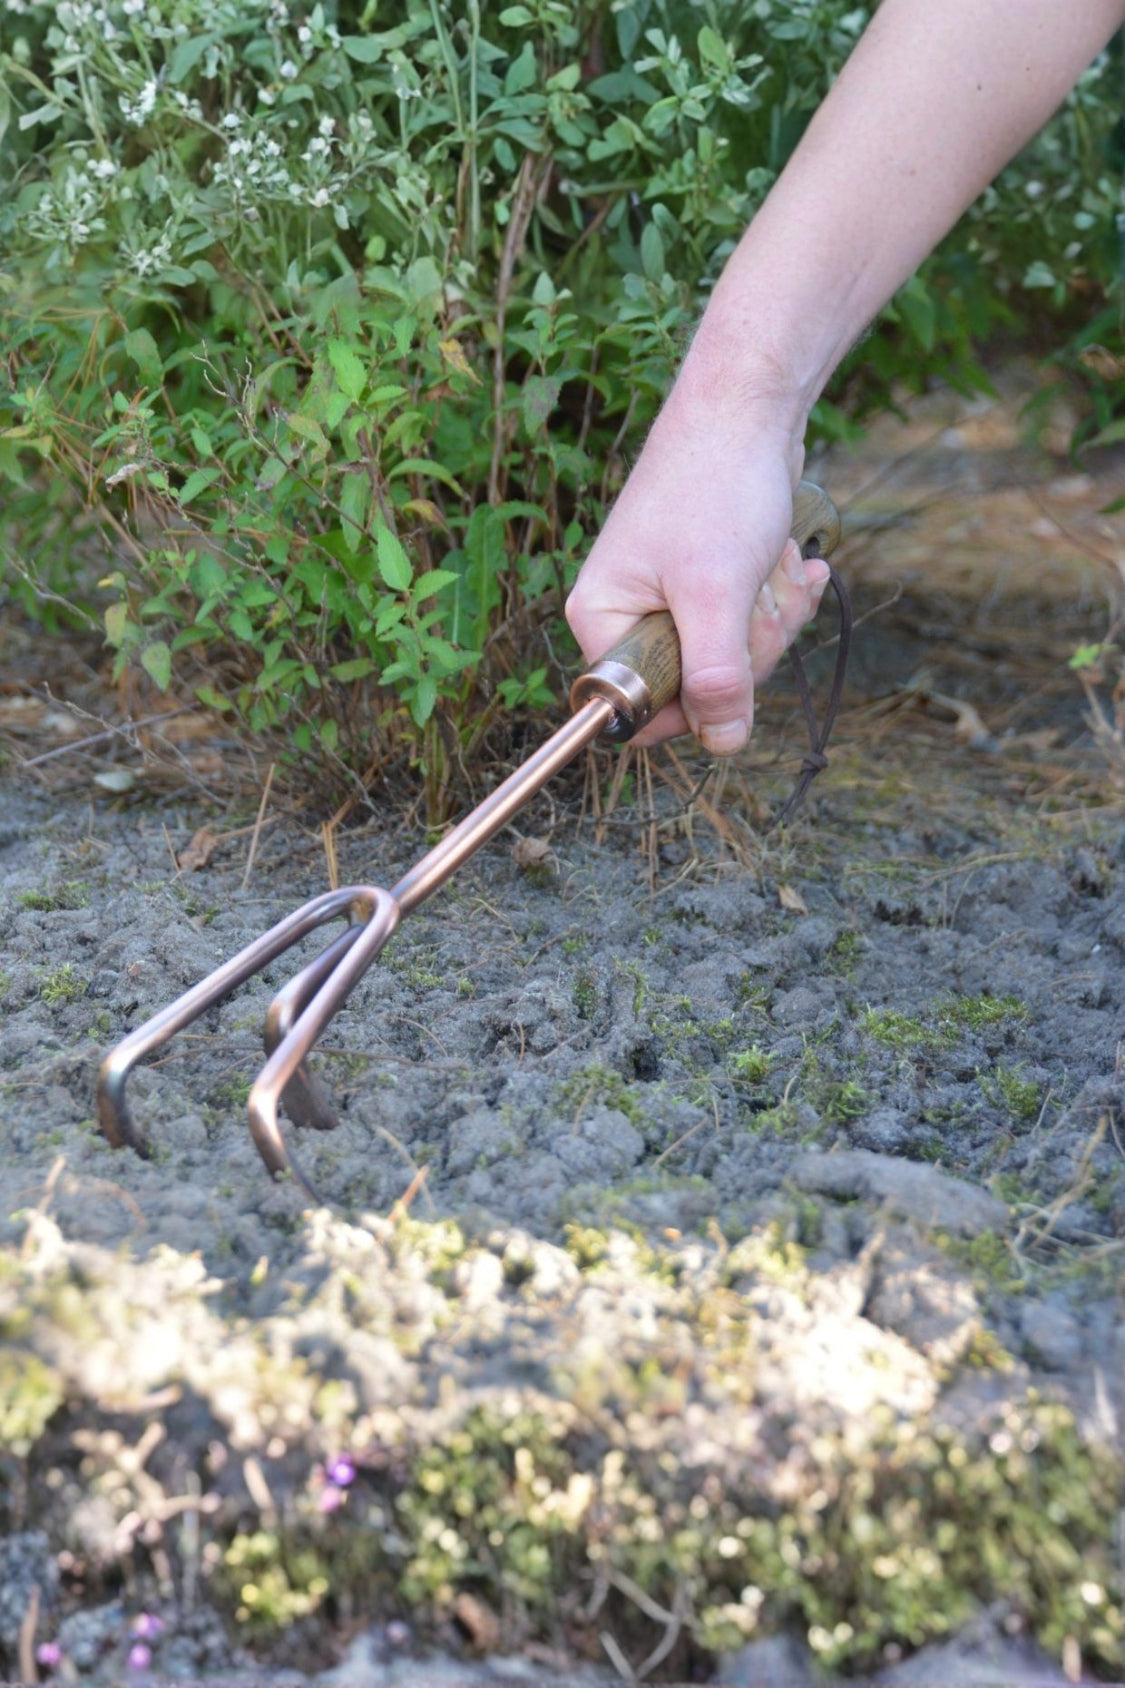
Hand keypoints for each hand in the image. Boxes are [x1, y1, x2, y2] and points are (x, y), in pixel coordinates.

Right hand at [565, 376, 828, 753]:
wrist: (751, 403)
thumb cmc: (717, 484)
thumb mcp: (715, 592)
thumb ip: (716, 675)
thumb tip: (723, 744)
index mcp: (602, 617)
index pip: (640, 708)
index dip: (696, 702)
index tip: (732, 661)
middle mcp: (628, 611)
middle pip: (697, 686)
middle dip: (748, 644)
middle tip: (756, 594)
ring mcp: (671, 596)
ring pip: (734, 655)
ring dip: (771, 613)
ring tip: (774, 563)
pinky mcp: (711, 580)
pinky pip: (751, 620)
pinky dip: (779, 593)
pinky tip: (793, 559)